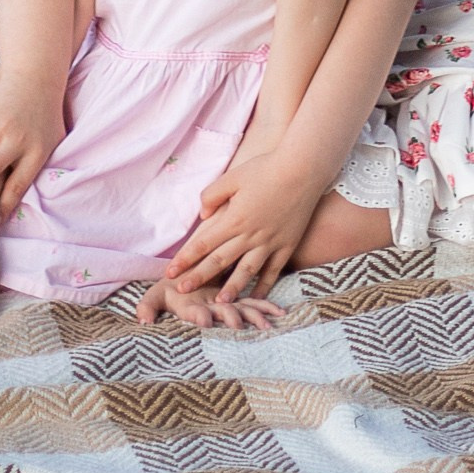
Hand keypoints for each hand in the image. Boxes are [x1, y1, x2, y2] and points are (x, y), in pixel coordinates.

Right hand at [135, 270, 282, 334]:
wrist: (183, 286)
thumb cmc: (169, 291)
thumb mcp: (154, 297)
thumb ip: (148, 307)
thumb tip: (142, 321)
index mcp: (191, 308)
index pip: (194, 313)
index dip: (199, 317)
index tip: (204, 321)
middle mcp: (211, 310)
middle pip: (222, 314)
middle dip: (231, 319)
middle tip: (239, 325)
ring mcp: (225, 306)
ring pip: (242, 311)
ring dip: (254, 318)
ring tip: (266, 326)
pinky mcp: (237, 300)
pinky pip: (253, 303)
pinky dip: (265, 307)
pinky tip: (280, 313)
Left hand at [161, 146, 326, 303]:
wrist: (303, 169)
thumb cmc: (266, 169)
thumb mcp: (233, 177)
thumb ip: (213, 195)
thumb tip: (203, 216)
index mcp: (234, 219)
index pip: (204, 243)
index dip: (186, 258)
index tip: (170, 271)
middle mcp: (250, 235)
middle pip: (220, 261)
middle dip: (199, 277)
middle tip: (182, 290)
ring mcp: (270, 242)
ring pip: (246, 271)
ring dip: (231, 288)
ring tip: (219, 303)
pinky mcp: (287, 245)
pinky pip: (274, 271)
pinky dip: (264, 286)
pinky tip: (255, 297)